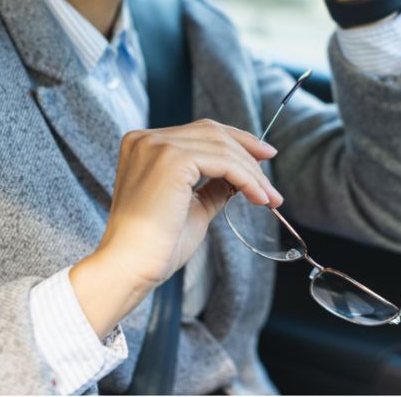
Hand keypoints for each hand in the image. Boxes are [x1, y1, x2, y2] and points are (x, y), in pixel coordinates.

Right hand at [94, 119, 281, 289]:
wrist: (129, 268)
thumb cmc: (156, 247)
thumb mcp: (191, 207)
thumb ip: (212, 187)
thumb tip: (239, 178)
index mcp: (143, 145)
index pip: (198, 132)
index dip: (235, 141)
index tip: (262, 157)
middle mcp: (146, 139)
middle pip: (211, 132)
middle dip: (248, 151)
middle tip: (271, 177)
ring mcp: (157, 146)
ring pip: (221, 146)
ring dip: (252, 172)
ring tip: (270, 198)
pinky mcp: (171, 159)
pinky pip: (223, 162)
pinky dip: (247, 178)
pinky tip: (259, 198)